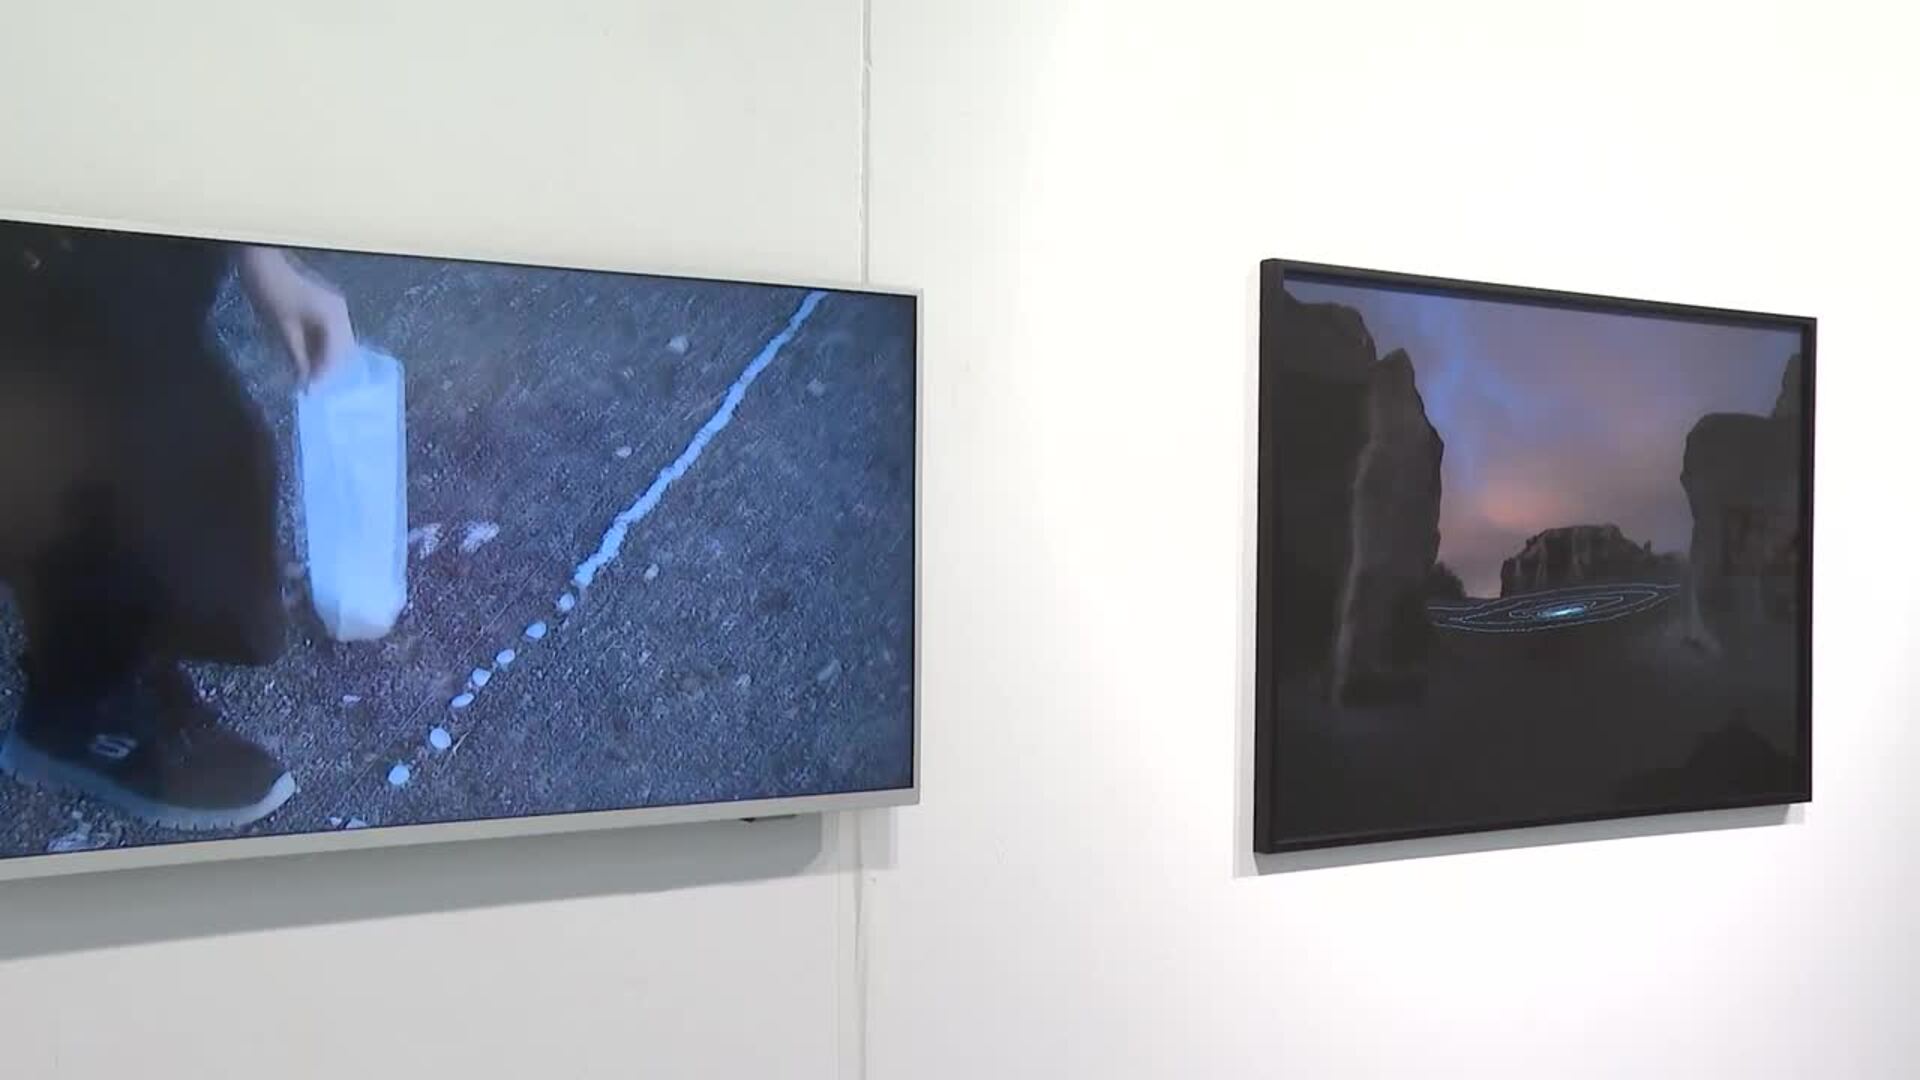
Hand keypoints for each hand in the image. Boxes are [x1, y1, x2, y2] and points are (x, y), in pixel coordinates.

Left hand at [237, 246, 356, 383]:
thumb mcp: (282, 327)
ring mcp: (336, 307)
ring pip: (339, 343)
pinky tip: (309, 357)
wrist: (262, 259)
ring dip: (327, 359)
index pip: (337, 356)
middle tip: (313, 387)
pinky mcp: (327, 305)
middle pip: (345, 351)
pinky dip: (322, 347)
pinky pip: (331, 333)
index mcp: (334, 318)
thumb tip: (304, 379)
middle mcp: (342, 313)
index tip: (311, 393)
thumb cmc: (271, 291)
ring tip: (310, 375)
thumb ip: (297, 355)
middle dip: (330, 370)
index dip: (324, 376)